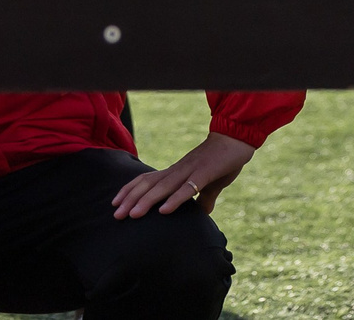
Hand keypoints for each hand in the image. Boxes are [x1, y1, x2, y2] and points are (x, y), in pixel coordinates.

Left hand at [111, 131, 255, 218]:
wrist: (237, 138)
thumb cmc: (223, 159)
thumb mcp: (212, 182)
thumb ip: (205, 196)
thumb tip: (204, 212)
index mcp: (177, 171)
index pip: (147, 179)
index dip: (131, 191)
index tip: (117, 203)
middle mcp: (179, 170)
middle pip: (149, 184)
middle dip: (131, 200)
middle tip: (116, 215)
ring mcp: (190, 170)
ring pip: (164, 187)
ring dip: (147, 201)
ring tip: (133, 215)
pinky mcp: (205, 173)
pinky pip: (188, 188)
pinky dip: (175, 200)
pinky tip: (164, 211)